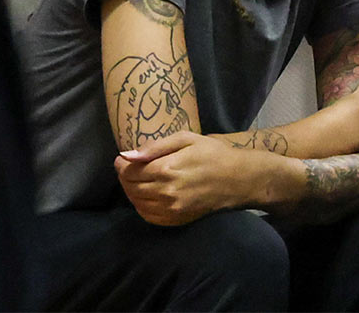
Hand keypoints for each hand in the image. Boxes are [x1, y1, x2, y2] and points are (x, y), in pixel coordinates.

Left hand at [114, 131, 261, 225]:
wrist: (238, 179)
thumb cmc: (213, 154)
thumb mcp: (186, 139)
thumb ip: (155, 147)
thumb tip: (127, 155)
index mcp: (167, 169)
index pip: (129, 171)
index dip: (121, 165)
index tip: (122, 159)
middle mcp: (166, 192)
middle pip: (131, 187)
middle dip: (125, 177)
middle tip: (128, 169)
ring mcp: (172, 209)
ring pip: (137, 203)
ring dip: (131, 191)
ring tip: (137, 181)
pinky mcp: (177, 220)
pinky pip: (148, 216)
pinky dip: (141, 206)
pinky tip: (146, 196)